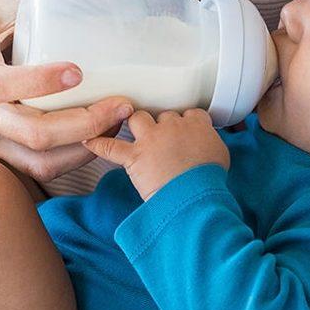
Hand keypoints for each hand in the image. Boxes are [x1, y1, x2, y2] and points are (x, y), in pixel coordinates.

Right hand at [0, 0, 136, 181]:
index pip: (0, 85)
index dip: (40, 82)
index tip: (78, 72)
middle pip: (32, 133)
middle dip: (85, 124)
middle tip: (122, 105)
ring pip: (40, 159)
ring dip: (86, 147)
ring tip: (116, 122)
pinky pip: (39, 168)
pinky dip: (74, 158)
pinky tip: (97, 137)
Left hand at [83, 110, 229, 199]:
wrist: (195, 195)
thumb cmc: (210, 179)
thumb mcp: (221, 155)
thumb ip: (210, 142)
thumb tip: (205, 146)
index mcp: (196, 124)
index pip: (189, 113)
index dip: (185, 122)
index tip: (184, 131)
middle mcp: (172, 126)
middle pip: (163, 115)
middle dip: (161, 125)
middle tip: (162, 139)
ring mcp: (151, 139)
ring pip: (137, 118)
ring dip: (136, 124)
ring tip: (135, 132)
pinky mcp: (135, 156)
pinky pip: (110, 147)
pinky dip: (99, 144)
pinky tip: (89, 141)